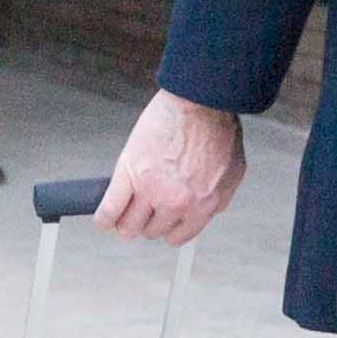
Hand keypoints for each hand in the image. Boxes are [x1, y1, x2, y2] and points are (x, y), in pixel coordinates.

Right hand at [99, 91, 245, 245]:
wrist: (200, 101)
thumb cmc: (217, 128)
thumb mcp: (232, 172)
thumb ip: (218, 197)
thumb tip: (208, 210)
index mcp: (202, 206)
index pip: (178, 236)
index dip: (168, 228)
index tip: (161, 221)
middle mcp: (176, 204)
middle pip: (151, 231)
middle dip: (147, 221)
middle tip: (144, 207)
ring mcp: (150, 190)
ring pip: (128, 226)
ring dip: (125, 221)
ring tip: (123, 211)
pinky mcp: (129, 174)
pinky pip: (110, 210)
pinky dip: (104, 217)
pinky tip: (104, 217)